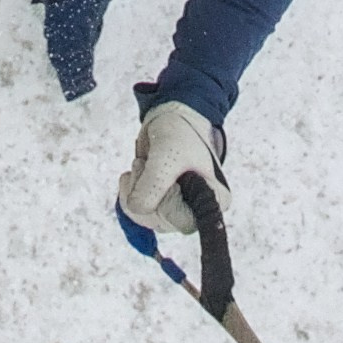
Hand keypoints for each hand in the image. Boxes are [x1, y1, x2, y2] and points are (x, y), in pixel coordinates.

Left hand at [118, 101, 228, 235]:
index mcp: (214, 201)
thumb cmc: (180, 134)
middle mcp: (197, 211)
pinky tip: (136, 171)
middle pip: (160, 222)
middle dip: (145, 192)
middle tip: (147, 164)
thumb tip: (137, 209)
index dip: (165, 202)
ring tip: (143, 163)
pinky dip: (127, 191)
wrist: (171, 120)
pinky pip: (134, 212)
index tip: (163, 175)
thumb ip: (153, 184)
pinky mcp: (158, 205)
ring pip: (143, 218)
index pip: (182, 222)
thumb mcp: (167, 155)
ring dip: (134, 189)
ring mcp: (176, 210)